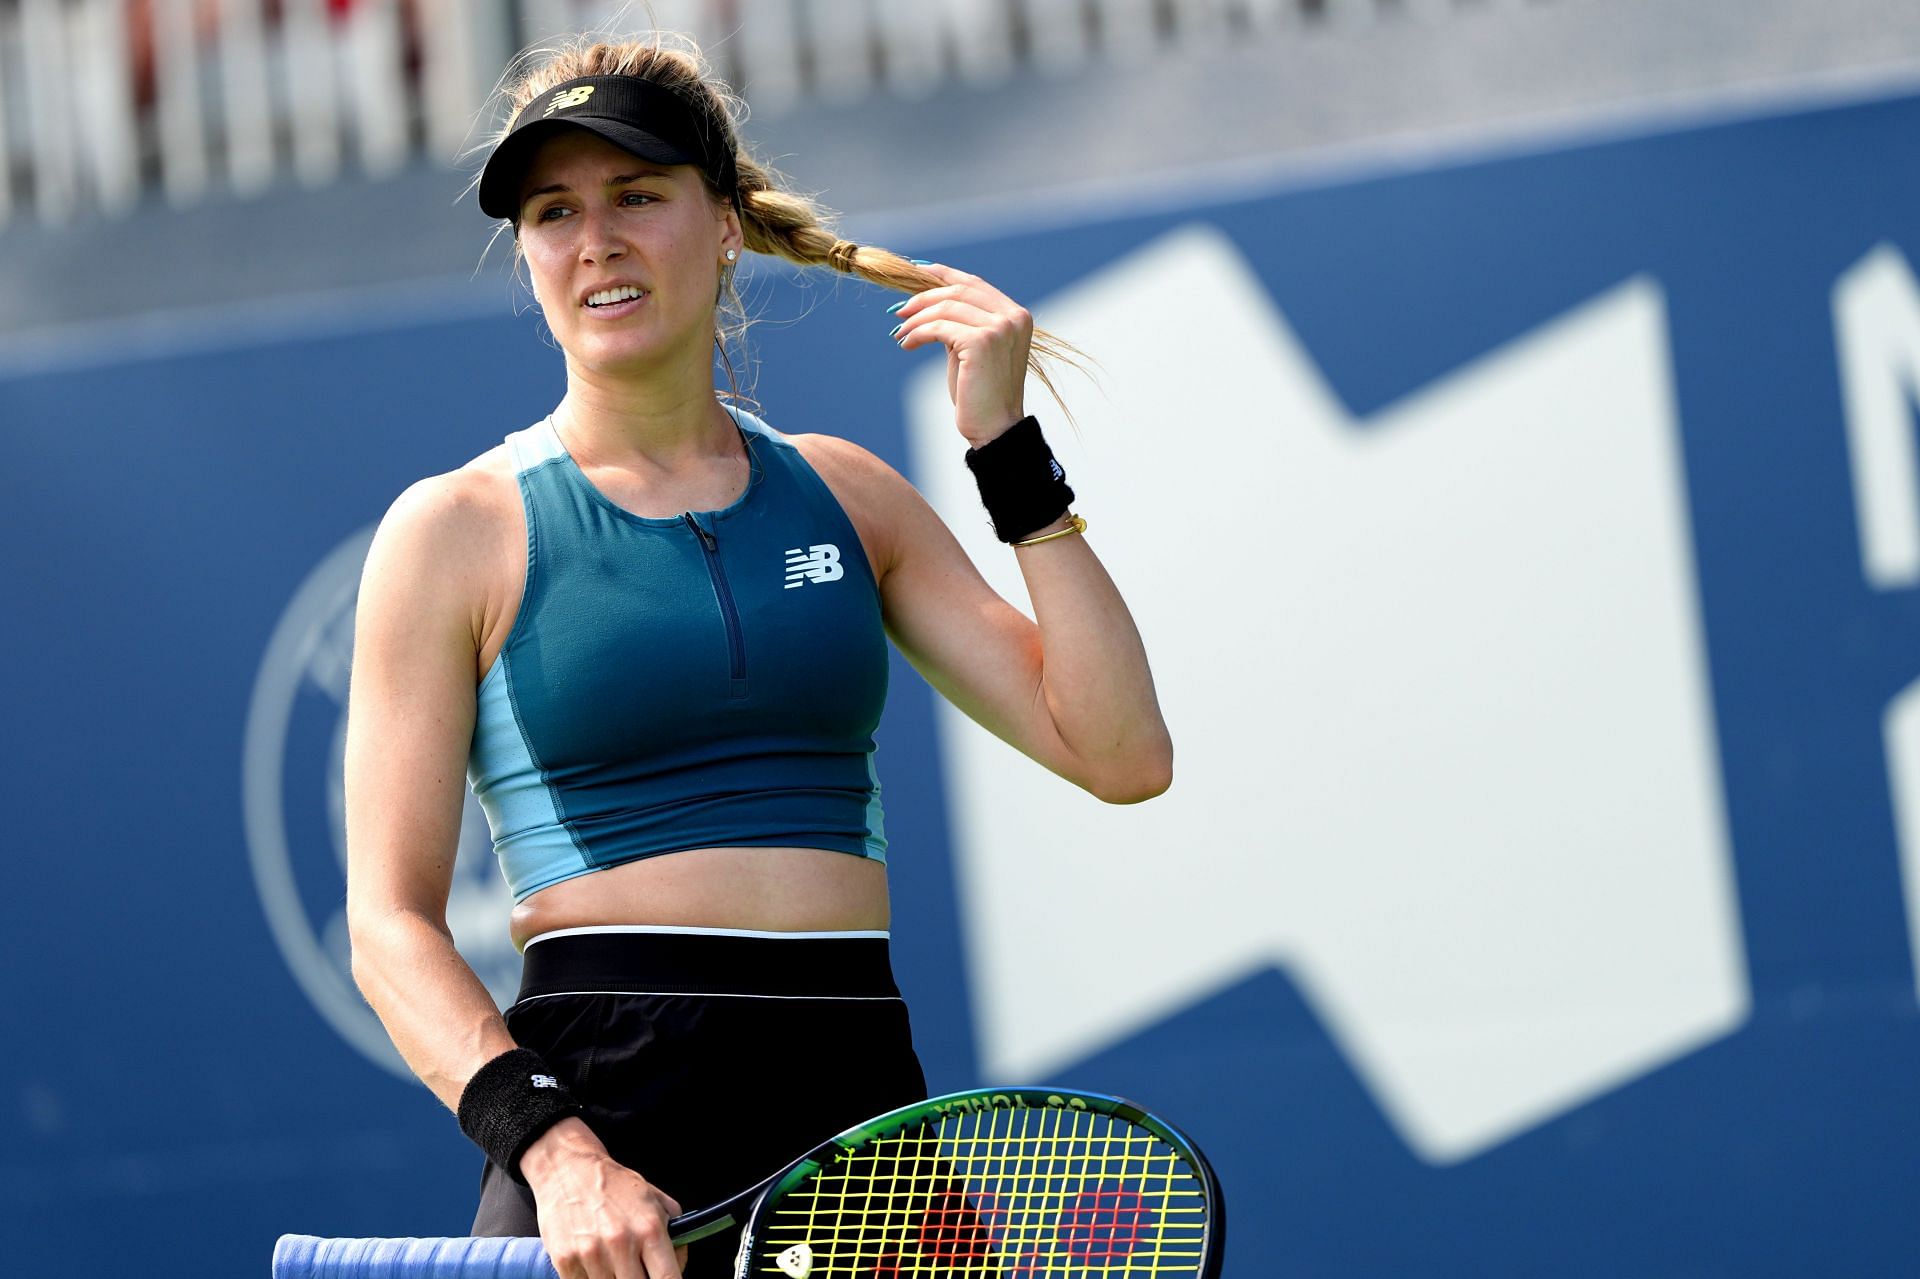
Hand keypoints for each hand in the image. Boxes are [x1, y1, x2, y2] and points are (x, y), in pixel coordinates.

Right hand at [520, 1118, 689, 1278]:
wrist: (568, 1169)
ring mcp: (591, 1254)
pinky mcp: (565, 1260)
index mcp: (649, 1228)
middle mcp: (622, 1242)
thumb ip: (673, 1230)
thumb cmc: (612, 1184)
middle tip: (635, 1268)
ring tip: (612, 1260)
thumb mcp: (653, 1197)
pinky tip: (592, 1261)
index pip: (668, 1278)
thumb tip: (679, 1261)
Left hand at [890, 263, 1031, 445]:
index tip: (915, 271)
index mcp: (1016, 315)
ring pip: (946, 307)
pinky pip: (939, 327)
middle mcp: (1012, 317)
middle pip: (959, 290)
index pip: (974, 283)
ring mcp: (1000, 327)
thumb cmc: (980, 394)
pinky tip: (906, 344)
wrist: (995, 428)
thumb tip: (927, 301)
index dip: (943, 274)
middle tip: (898, 311)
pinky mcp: (982, 341)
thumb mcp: (972, 349)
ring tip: (900, 333)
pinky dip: (917, 333)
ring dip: (916, 319)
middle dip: (923, 297)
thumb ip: (961, 322)